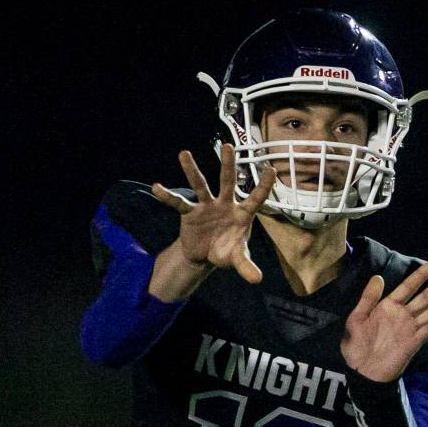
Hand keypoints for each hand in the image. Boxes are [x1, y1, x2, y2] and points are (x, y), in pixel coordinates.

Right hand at [151, 143, 276, 283]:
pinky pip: (179, 203)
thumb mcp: (236, 258)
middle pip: (227, 181)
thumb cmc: (226, 251)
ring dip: (192, 170)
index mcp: (242, 213)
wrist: (205, 255)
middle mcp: (225, 204)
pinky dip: (168, 196)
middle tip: (228, 146)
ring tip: (184, 153)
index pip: (256, 198)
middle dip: (228, 165)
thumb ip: (246, 266)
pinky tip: (156, 187)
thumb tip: (257, 280)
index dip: (264, 185)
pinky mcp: (190, 213)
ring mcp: (207, 206)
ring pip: (200, 185)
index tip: (271, 169)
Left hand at [340, 260, 427, 381]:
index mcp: (388, 306)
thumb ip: (368, 298)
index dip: (421, 274)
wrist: (361, 372)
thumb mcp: (356, 318)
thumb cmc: (355, 345)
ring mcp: (410, 328)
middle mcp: (403, 315)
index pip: (409, 286)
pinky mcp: (414, 342)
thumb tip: (378, 277)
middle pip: (427, 295)